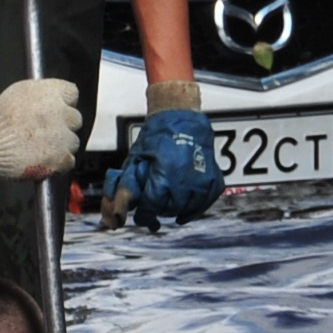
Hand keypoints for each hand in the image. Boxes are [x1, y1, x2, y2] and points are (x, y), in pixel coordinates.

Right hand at [0, 78, 80, 179]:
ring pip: (72, 141)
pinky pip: (69, 160)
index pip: (71, 94)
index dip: (62, 103)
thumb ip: (40, 93)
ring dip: (61, 144)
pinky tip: (44, 159)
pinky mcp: (61, 158)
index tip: (55, 110)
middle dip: (62, 125)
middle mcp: (62, 112)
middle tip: (45, 131)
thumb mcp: (18, 92)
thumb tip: (49, 97)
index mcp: (52, 92)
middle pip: (74, 118)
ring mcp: (63, 137)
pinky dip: (58, 162)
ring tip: (41, 147)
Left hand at [101, 108, 223, 230]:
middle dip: (159, 209)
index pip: (151, 208)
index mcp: (164, 176)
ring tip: (168, 201)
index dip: (144, 214)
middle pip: (169, 210)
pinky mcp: (214, 181)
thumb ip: (127, 184)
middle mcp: (185, 182)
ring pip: (186, 210)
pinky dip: (194, 208)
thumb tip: (117, 211)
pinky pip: (204, 205)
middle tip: (154, 203)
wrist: (182, 117)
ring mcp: (202, 182)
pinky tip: (185, 208)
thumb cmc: (157, 136)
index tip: (142, 215)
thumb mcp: (135, 158)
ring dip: (175, 210)